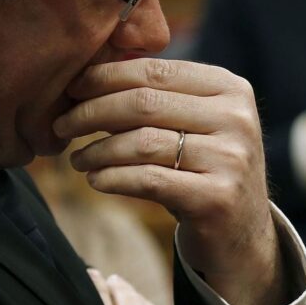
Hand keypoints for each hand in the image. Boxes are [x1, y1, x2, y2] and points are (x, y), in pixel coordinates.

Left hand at [55, 59, 286, 304]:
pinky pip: (147, 180)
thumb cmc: (205, 170)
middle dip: (92, 111)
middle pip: (145, 103)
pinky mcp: (217, 198)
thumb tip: (91, 75)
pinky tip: (95, 179)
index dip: (106, 77)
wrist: (243, 233)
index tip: (72, 88)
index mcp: (231, 89)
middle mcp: (237, 118)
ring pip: (141, 142)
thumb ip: (159, 96)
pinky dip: (112, 178)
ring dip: (97, 150)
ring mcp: (231, 158)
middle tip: (63, 123)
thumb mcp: (195, 124)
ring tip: (78, 158)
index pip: (156, 71)